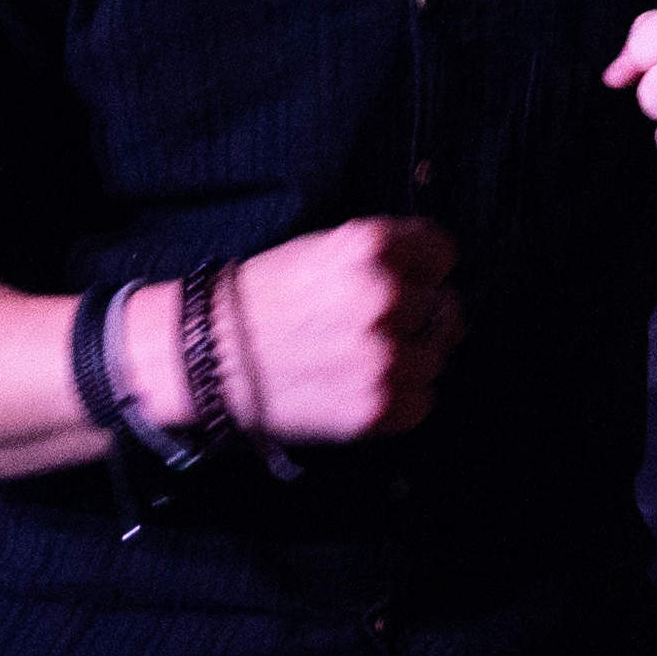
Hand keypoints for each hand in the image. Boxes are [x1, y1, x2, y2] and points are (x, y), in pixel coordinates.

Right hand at [214, 215, 460, 440]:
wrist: (211, 358)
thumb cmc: (264, 299)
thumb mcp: (324, 249)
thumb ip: (386, 258)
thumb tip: (436, 282)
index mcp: (371, 247)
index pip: (443, 254)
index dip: (424, 268)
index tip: (407, 280)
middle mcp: (385, 298)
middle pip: (445, 307)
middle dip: (417, 315)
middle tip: (373, 326)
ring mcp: (386, 357)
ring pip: (437, 356)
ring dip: (410, 358)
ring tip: (360, 358)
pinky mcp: (381, 408)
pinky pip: (423, 400)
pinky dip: (400, 396)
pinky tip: (358, 384)